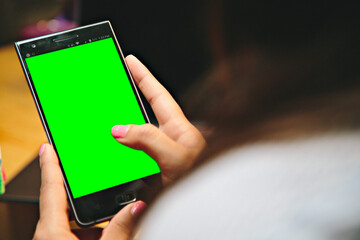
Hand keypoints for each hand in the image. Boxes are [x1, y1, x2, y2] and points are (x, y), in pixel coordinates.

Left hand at [34, 144, 145, 239]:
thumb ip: (121, 228)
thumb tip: (136, 207)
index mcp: (52, 232)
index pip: (51, 189)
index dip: (50, 165)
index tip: (48, 147)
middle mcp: (48, 235)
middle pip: (64, 205)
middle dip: (83, 196)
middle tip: (94, 184)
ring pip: (70, 222)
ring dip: (90, 220)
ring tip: (108, 225)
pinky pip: (71, 233)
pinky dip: (89, 233)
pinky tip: (105, 235)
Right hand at [111, 55, 205, 185]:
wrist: (208, 206)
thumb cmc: (205, 182)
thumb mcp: (176, 157)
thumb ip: (149, 139)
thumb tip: (121, 129)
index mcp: (180, 129)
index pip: (158, 96)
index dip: (144, 76)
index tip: (130, 60)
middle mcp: (172, 139)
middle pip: (146, 112)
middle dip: (130, 97)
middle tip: (114, 84)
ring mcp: (164, 155)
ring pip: (139, 135)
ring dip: (123, 128)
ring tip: (108, 119)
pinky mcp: (157, 172)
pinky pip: (135, 155)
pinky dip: (123, 151)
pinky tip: (115, 153)